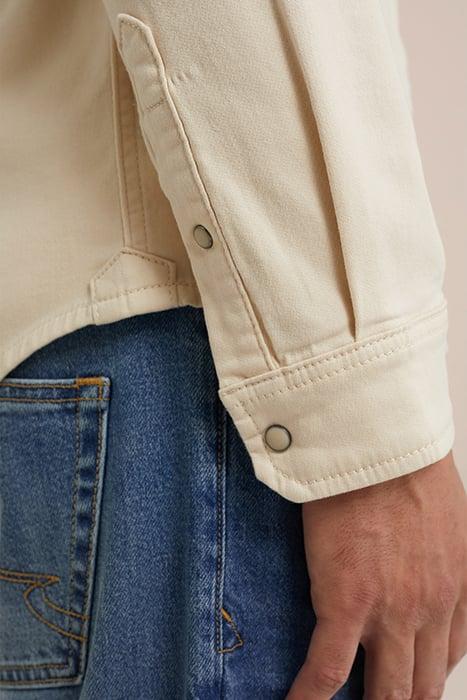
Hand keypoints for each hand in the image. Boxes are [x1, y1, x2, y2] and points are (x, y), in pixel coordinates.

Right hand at [286, 451, 466, 698]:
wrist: (378, 443)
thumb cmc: (404, 462)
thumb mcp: (446, 511)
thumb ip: (440, 547)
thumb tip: (419, 553)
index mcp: (456, 584)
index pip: (448, 654)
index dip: (425, 675)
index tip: (408, 677)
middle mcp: (430, 608)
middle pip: (419, 684)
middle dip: (400, 699)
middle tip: (378, 699)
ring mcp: (389, 612)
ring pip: (385, 690)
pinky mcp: (346, 604)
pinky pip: (328, 670)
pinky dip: (310, 696)